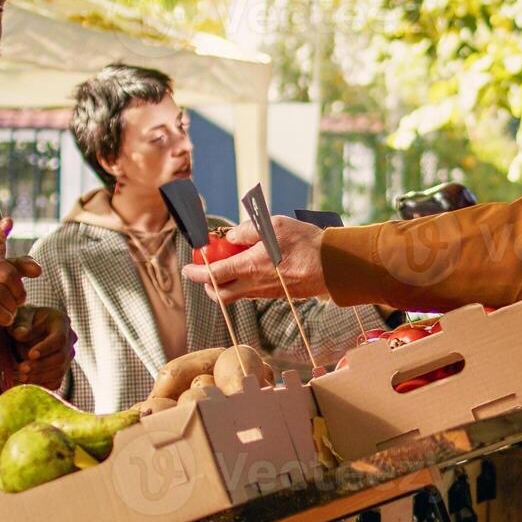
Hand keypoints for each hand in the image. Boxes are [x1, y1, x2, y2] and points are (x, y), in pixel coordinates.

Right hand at [0, 218, 42, 344]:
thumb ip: (19, 268)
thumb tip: (38, 269)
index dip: (0, 231)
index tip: (9, 222)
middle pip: (8, 273)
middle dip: (19, 292)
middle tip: (20, 301)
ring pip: (1, 293)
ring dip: (12, 307)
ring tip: (11, 311)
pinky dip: (4, 316)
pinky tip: (5, 319)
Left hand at [9, 306, 72, 386]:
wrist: (25, 330)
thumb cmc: (21, 321)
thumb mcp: (19, 317)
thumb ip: (19, 325)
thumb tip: (21, 335)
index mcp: (61, 321)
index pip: (59, 338)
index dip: (46, 348)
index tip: (30, 355)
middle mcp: (69, 339)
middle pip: (61, 358)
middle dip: (40, 365)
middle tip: (21, 369)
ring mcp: (67, 356)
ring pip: (59, 372)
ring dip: (39, 377)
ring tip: (20, 377)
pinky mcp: (61, 369)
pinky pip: (55, 382)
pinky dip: (41, 385)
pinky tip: (25, 384)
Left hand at [183, 215, 327, 303]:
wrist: (333, 265)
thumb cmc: (305, 242)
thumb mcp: (274, 225)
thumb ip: (248, 230)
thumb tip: (230, 236)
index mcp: (250, 267)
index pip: (214, 275)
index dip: (197, 273)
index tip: (187, 268)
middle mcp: (255, 284)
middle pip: (220, 295)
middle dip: (207, 286)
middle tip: (204, 273)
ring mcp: (267, 292)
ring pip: (237, 295)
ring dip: (225, 285)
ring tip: (226, 267)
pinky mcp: (278, 295)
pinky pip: (253, 293)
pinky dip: (243, 284)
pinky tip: (249, 269)